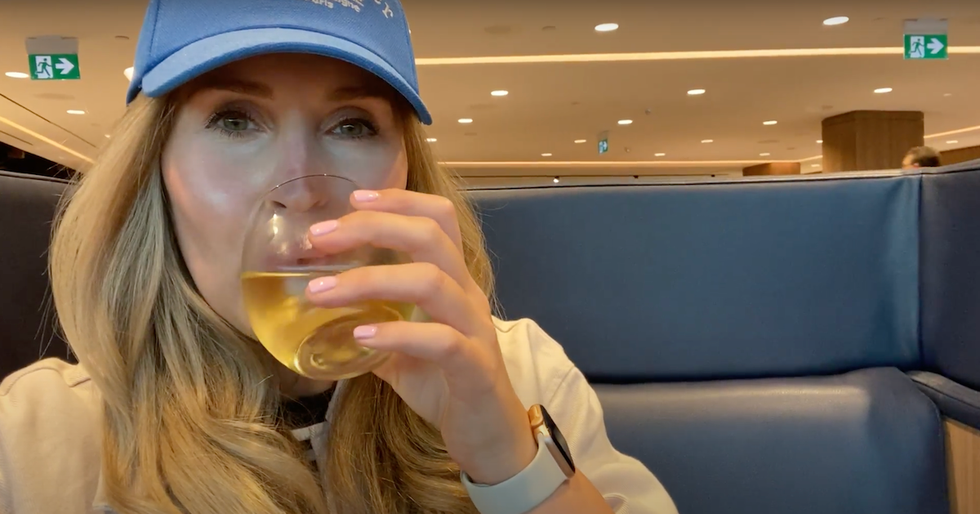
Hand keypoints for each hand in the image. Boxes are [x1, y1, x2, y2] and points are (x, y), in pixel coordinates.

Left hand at [305, 189, 536, 483]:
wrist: (489, 437)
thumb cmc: (446, 385)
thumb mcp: (402, 349)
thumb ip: (372, 324)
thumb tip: (322, 314)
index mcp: (453, 282)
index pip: (437, 218)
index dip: (398, 200)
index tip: (352, 199)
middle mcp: (467, 296)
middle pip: (430, 236)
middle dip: (372, 227)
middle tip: (320, 238)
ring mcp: (474, 329)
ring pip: (431, 282)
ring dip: (368, 280)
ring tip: (320, 292)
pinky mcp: (475, 368)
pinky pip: (440, 340)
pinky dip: (397, 333)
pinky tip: (361, 334)